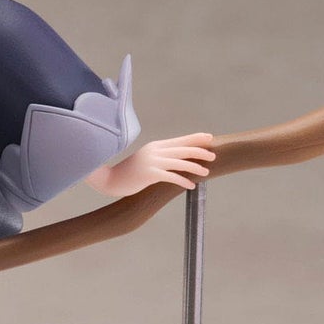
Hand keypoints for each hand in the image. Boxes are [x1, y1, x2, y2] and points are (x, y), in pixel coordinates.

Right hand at [85, 133, 214, 198]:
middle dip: (200, 151)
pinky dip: (183, 181)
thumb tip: (178, 160)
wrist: (109, 180)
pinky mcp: (149, 174)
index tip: (209, 138)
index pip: (179, 140)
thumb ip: (160, 157)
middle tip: (214, 155)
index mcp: (154, 146)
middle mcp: (154, 151)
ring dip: (195, 167)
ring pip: (179, 162)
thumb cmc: (129, 173)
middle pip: (182, 149)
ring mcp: (151, 162)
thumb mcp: (146, 160)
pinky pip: (171, 177)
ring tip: (206, 172)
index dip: (195, 138)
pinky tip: (191, 185)